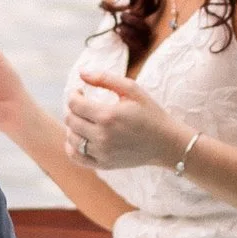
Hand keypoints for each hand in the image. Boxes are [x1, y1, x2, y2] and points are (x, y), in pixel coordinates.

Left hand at [63, 68, 189, 176]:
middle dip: (73, 109)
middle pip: (70, 120)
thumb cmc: (150, 113)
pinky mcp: (103, 164)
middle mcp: (102, 136)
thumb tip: (81, 73)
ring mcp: (102, 153)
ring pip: (71, 138)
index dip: (74, 94)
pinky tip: (80, 137)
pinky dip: (72, 146)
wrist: (166, 143)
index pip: (74, 104)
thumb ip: (105, 78)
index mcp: (108, 116)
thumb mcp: (132, 90)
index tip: (81, 92)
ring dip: (72, 126)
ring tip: (84, 119)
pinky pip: (76, 156)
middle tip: (83, 104)